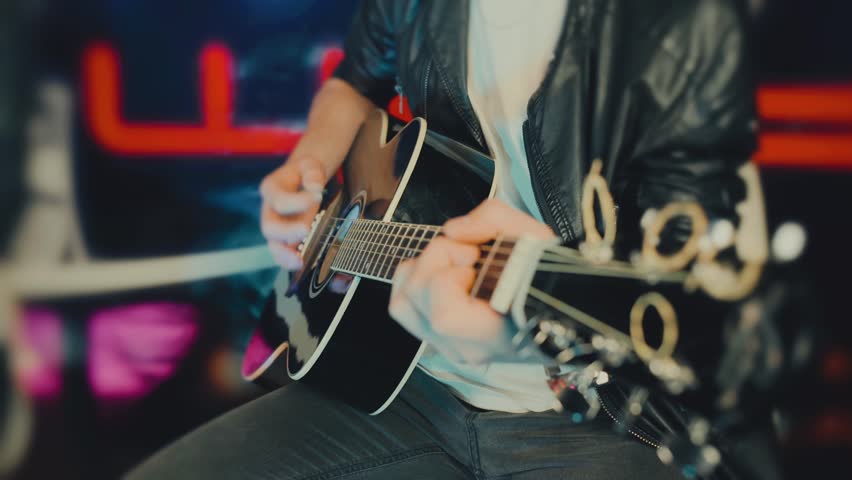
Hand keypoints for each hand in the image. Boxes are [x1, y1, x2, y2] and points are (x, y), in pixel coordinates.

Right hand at [260, 156, 326, 269]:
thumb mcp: (310, 165)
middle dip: (286, 231)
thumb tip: (315, 187)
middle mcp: (269, 209)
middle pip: (269, 226)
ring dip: (284, 254)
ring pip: (273, 244)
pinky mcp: (285, 236)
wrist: (302, 180)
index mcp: (271, 188)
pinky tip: (301, 264)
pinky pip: (281, 252)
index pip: (278, 199)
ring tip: (299, 261)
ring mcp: (276, 225)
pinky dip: (288, 261)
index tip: (318, 195)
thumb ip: (312, 173)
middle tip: (306, 230)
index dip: (297, 200)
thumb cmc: (305, 173)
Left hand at [389, 199, 555, 364]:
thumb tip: (454, 231)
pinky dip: (417, 283)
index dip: (449, 277)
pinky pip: (406, 310)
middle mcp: (468, 347)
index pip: (444, 315)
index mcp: (494, 333)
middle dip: (434, 261)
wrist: (562, 308)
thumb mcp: (533, 236)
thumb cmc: (549, 278)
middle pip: (413, 300)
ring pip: (401, 305)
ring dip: (421, 272)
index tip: (474, 259)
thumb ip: (491, 219)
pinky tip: (445, 275)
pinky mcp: (441, 341)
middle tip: (468, 254)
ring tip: (455, 266)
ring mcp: (451, 348)